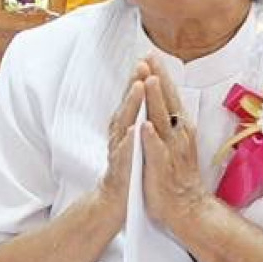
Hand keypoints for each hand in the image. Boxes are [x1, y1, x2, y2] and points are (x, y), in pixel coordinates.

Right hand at [91, 72, 142, 220]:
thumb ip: (135, 118)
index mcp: (127, 128)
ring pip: (125, 125)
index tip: (146, 59)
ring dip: (131, 105)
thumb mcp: (134, 140)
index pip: (133, 100)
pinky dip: (128, 142)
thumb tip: (143, 95)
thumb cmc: (129, 169)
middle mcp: (120, 136)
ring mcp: (119, 152)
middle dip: (134, 86)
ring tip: (138, 88)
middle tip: (141, 66)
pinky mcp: (121, 170)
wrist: (115, 202)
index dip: (139, 80)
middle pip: (127, 106)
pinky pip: (124, 154)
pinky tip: (132, 131)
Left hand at [135, 62, 219, 243]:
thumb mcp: (176, 142)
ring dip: (157, 101)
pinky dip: (151, 139)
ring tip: (150, 81)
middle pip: (167, 102)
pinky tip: (145, 126)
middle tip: (149, 58)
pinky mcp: (163, 168)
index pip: (170, 96)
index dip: (161, 76)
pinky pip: (157, 151)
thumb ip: (171, 121)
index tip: (151, 55)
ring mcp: (171, 151)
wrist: (188, 208)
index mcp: (179, 128)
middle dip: (158, 80)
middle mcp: (178, 135)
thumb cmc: (178, 174)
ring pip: (163, 121)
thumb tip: (165, 98)